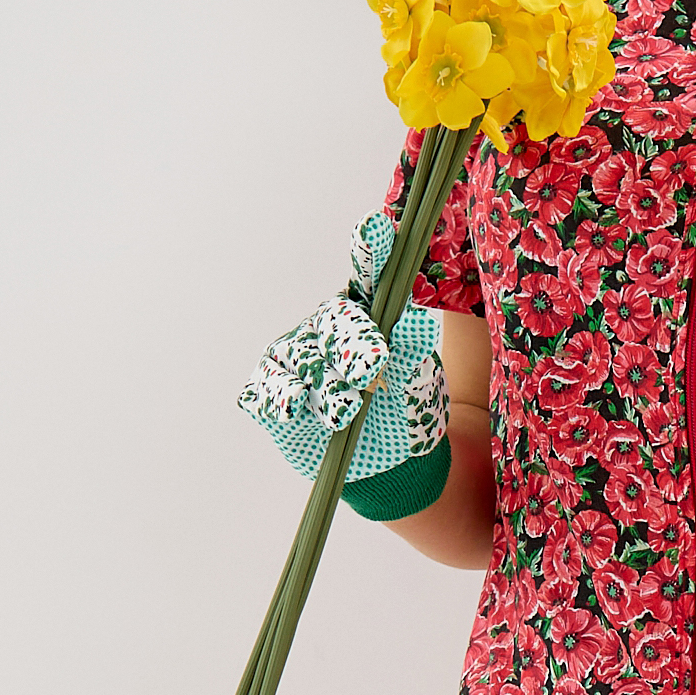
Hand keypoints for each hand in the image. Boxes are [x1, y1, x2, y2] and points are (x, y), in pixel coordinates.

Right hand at [238, 212, 451, 517]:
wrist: (393, 466)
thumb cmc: (411, 412)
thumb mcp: (428, 383)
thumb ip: (418, 357)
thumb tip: (402, 340)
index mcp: (371, 314)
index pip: (370, 275)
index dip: (370, 252)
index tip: (378, 228)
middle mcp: (331, 330)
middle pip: (337, 322)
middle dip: (356, 342)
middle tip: (378, 366)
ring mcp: (298, 361)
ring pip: (302, 358)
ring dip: (326, 383)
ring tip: (350, 409)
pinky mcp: (275, 398)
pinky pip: (267, 391)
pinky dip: (278, 396)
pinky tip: (293, 406)